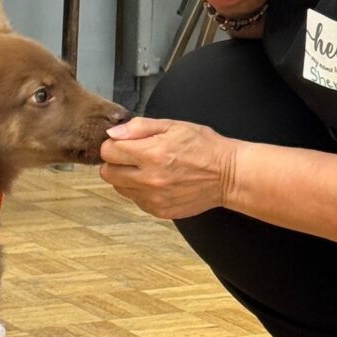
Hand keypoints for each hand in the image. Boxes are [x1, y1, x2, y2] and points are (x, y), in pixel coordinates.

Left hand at [99, 117, 237, 219]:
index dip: (114, 144)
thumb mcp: (173, 125)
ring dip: (126, 177)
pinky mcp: (159, 211)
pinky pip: (135, 200)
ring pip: (119, 188)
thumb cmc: (204, 147)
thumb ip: (139, 127)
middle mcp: (149, 179)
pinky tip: (156, 181)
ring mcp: (153, 198)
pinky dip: (140, 190)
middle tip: (132, 155)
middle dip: (115, 162)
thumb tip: (113, 133)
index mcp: (151, 154)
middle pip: (107, 173)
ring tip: (146, 168)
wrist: (228, 175)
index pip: (108, 151)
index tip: (124, 143)